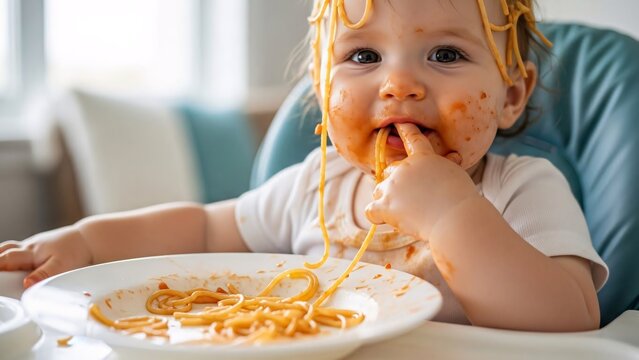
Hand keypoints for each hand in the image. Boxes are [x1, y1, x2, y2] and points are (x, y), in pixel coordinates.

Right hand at [0, 226, 91, 287]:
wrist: (86, 240)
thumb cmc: (75, 250)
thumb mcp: (61, 265)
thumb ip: (44, 274)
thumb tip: (26, 283)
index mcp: (31, 251)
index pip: (6, 259)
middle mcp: (26, 247)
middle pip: (1, 253)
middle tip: (0, 279)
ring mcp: (28, 247)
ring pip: (6, 250)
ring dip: (0, 259)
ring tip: (2, 275)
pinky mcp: (32, 249)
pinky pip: (14, 252)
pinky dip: (6, 258)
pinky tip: (8, 269)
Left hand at [365, 123, 479, 238]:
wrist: (455, 219)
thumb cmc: (461, 200)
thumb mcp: (456, 175)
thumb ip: (446, 165)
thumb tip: (456, 155)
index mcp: (424, 157)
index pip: (412, 139)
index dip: (405, 130)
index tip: (399, 122)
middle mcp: (404, 167)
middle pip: (388, 171)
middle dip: (395, 184)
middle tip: (412, 200)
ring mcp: (393, 185)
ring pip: (379, 191)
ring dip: (388, 201)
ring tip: (407, 213)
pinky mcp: (385, 205)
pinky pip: (370, 211)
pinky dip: (377, 216)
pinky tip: (387, 220)